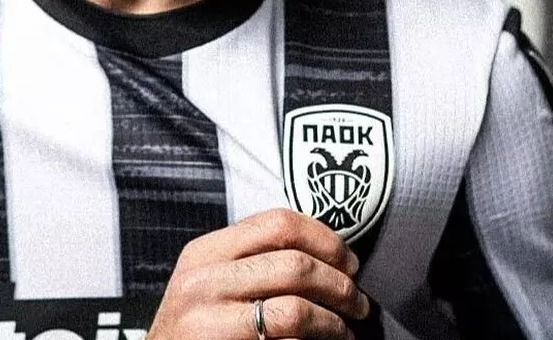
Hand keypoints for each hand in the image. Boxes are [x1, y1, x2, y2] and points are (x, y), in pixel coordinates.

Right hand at [146, 208, 370, 339]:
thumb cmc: (195, 329)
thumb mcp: (209, 281)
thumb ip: (250, 260)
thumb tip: (323, 253)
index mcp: (205, 253)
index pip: (277, 223)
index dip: (325, 239)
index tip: (347, 261)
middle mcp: (204, 282)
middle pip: (294, 264)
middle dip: (339, 283)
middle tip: (357, 300)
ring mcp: (210, 322)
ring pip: (295, 309)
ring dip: (335, 320)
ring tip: (346, 329)